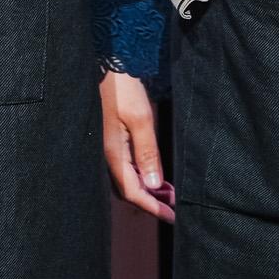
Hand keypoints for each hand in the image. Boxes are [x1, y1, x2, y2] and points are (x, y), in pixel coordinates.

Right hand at [98, 72, 174, 222]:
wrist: (105, 61)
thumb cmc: (121, 87)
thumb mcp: (140, 118)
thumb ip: (147, 152)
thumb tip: (153, 184)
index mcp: (113, 153)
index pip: (133, 192)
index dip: (153, 207)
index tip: (172, 217)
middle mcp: (106, 154)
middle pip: (127, 189)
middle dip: (150, 200)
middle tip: (173, 205)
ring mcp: (106, 146)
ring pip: (125, 178)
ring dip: (146, 187)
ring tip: (167, 190)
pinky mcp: (109, 137)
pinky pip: (124, 165)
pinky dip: (139, 173)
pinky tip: (151, 169)